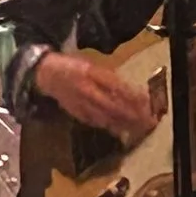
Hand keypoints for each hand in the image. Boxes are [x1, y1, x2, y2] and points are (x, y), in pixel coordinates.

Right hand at [33, 47, 154, 141]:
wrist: (46, 74)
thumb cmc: (72, 66)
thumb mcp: (91, 65)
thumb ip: (109, 77)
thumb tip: (130, 91)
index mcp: (92, 73)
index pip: (118, 88)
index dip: (134, 97)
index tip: (149, 104)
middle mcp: (87, 89)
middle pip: (114, 106)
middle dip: (133, 115)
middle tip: (149, 122)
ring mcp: (81, 103)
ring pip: (106, 116)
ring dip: (124, 124)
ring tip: (139, 130)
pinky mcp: (76, 113)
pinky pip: (95, 121)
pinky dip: (108, 126)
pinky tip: (119, 130)